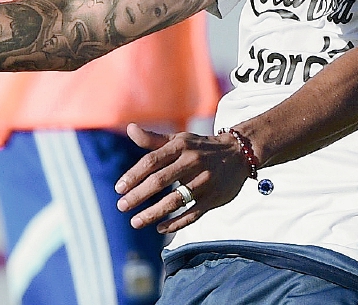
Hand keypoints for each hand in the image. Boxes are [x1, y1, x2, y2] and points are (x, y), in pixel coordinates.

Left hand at [114, 123, 248, 233]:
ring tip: (135, 222)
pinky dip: (175, 223)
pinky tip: (160, 228)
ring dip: (153, 213)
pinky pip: (192, 214)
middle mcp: (192, 162)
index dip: (134, 175)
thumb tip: (129, 129)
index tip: (119, 188)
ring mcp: (204, 181)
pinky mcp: (214, 198)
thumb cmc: (201, 147)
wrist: (239, 153)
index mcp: (181, 146)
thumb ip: (153, 139)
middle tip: (121, 206)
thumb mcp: (180, 140)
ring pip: (175, 200)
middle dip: (139, 195)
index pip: (152, 161)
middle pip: (160, 180)